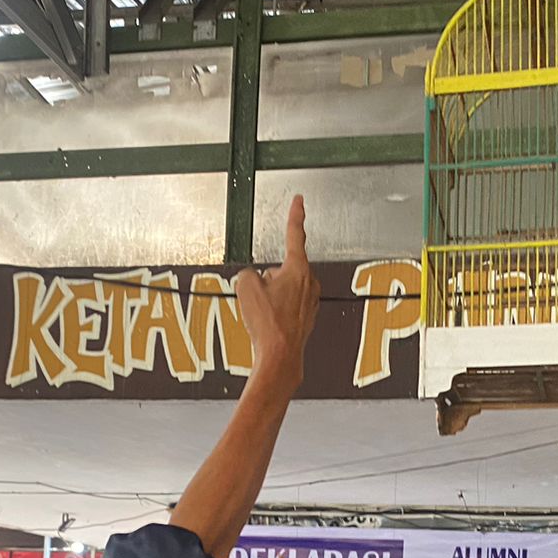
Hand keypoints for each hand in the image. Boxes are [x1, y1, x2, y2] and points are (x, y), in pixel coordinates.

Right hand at [234, 196, 318, 391]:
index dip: (294, 215)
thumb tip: (254, 280)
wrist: (280, 357)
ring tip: (265, 315)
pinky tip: (270, 324)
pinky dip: (276, 312)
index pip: (294, 234)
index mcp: (297, 268)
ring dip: (271, 297)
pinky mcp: (307, 318)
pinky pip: (286, 307)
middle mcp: (309, 283)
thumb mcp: (246, 287)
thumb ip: (248, 273)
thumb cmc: (268, 324)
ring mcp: (310, 301)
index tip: (299, 201)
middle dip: (268, 279)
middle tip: (260, 299)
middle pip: (282, 268)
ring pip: (283, 289)